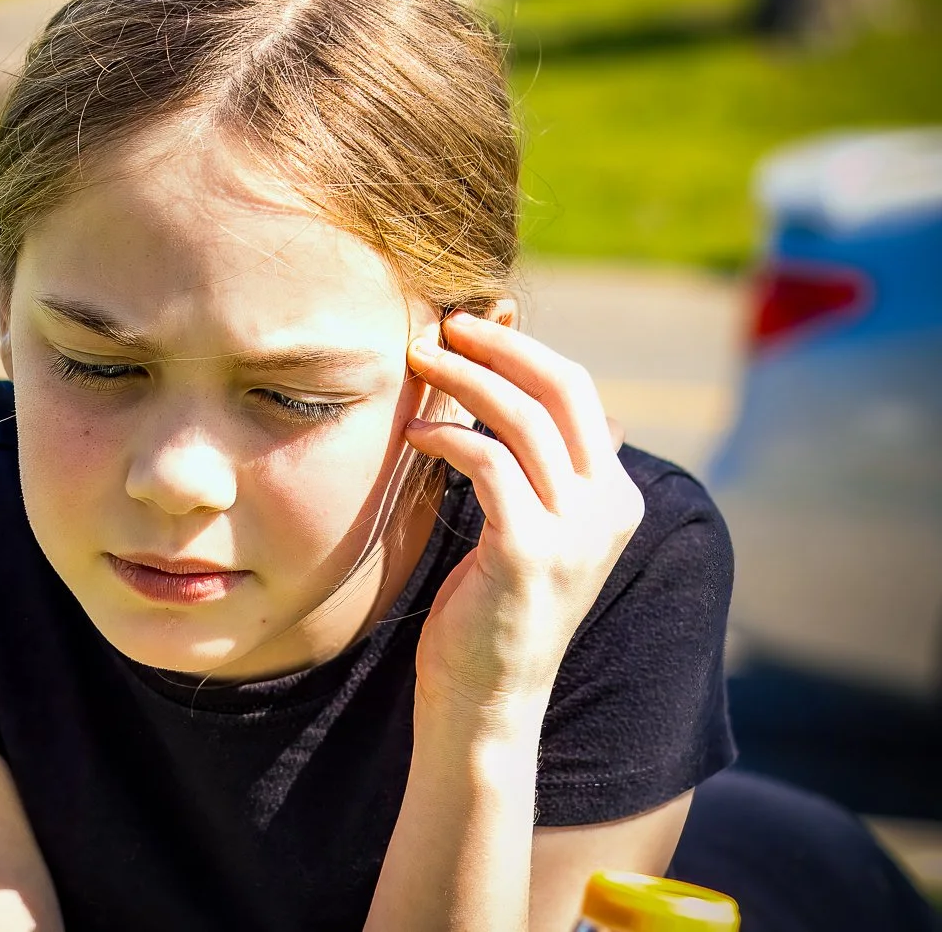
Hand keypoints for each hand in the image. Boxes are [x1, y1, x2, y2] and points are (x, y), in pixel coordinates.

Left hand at [403, 311, 644, 720]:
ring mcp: (575, 533)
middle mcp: (609, 509)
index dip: (522, 349)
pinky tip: (415, 437)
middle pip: (562, 388)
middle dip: (498, 347)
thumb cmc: (494, 612)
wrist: (485, 701)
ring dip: (462, 381)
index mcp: (615, 497)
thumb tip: (551, 403)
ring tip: (417, 366)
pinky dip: (448, 438)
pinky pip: (488, 464)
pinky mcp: (529, 553)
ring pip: (521, 418)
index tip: (467, 329)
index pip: (578, 391)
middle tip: (441, 328)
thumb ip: (547, 472)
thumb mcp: (534, 532)